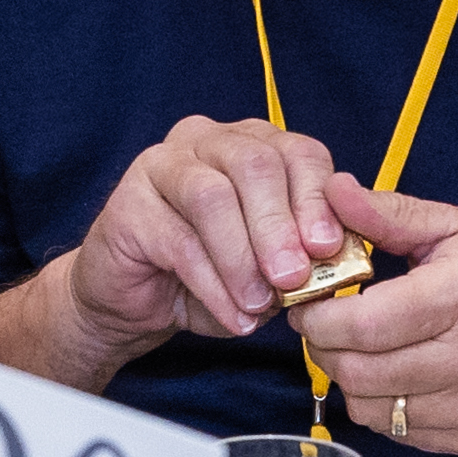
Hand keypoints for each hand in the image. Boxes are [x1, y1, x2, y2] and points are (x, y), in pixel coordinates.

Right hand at [62, 115, 360, 351]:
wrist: (133, 300)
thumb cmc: (208, 275)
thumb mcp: (266, 267)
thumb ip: (299, 256)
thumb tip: (328, 263)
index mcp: (253, 145)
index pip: (298, 152)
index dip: (317, 199)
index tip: (328, 247)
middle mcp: (208, 142)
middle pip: (255, 164)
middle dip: (279, 226)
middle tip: (294, 277)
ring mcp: (163, 165)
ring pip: (213, 196)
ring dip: (243, 256)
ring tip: (259, 303)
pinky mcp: (129, 204)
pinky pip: (180, 241)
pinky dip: (213, 284)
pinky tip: (232, 315)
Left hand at [292, 182, 457, 455]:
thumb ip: (392, 214)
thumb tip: (332, 192)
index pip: (361, 324)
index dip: (318, 316)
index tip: (308, 302)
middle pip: (356, 371)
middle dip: (324, 346)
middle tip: (325, 323)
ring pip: (366, 407)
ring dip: (347, 377)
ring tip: (359, 346)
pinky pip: (393, 430)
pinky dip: (378, 403)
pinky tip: (393, 372)